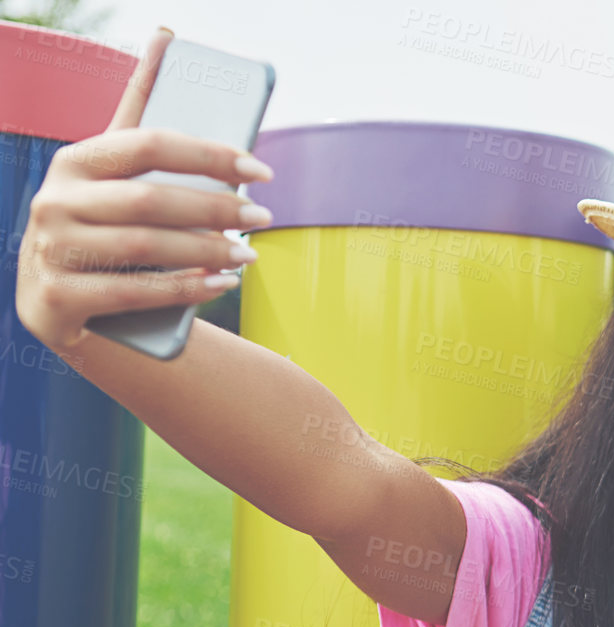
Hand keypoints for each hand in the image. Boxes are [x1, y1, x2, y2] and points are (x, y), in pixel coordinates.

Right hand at [14, 25, 271, 354]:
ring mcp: (53, 250)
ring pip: (145, 247)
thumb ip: (138, 117)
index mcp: (75, 162)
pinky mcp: (59, 296)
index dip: (209, 155)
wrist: (54, 301)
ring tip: (248, 255)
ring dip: (206, 251)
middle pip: (151, 200)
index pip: (148, 145)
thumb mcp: (112, 174)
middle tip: (262, 218)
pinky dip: (184, 289)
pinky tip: (220, 284)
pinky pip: (134, 292)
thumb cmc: (99, 226)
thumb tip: (166, 39)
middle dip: (216, 209)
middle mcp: (57, 201)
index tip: (260, 170)